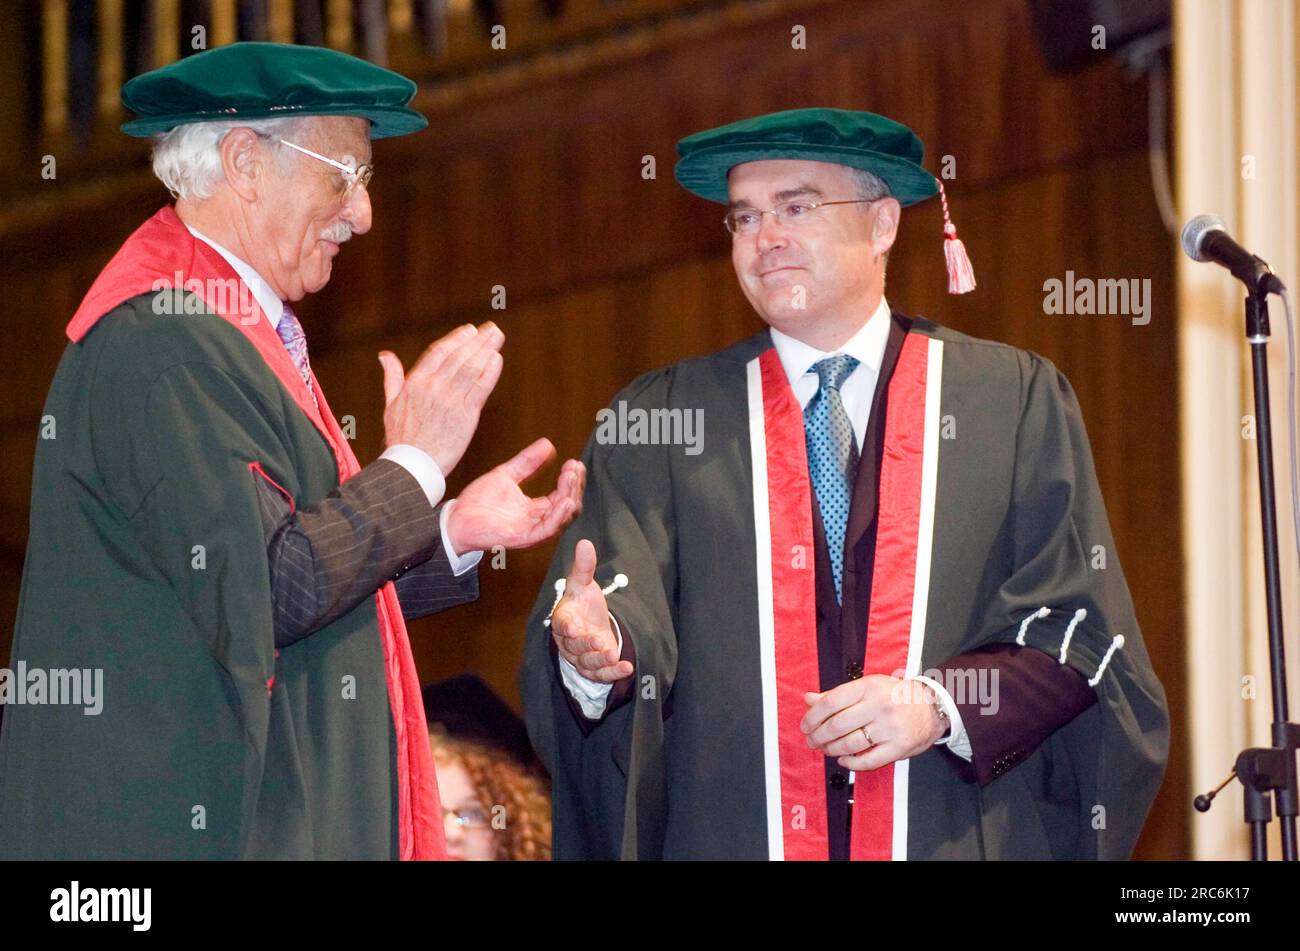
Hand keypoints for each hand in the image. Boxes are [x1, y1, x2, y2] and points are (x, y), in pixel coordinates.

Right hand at [379, 322, 504, 475]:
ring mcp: (451, 400)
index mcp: (415, 383)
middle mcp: (434, 387)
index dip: (456, 339)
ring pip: (472, 368)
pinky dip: (490, 371)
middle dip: (477, 340)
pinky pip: (481, 388)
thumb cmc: (401, 438)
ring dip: (487, 349)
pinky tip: (497, 359)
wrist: (412, 466)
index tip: (470, 331)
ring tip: (497, 337)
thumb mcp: (390, 404)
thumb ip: (392, 377)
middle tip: (491, 329)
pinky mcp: (466, 415)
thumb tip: (385, 356)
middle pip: (459, 356)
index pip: (439, 352)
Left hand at [445, 438, 583, 551]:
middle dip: (574, 486)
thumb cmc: (477, 502)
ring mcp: (531, 530)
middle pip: (567, 507)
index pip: (562, 495)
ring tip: (571, 477)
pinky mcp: (522, 537)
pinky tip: (565, 500)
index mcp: (535, 509)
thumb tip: (548, 445)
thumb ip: (527, 462)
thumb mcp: (506, 475)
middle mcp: (536, 521)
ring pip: (561, 518)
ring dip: (570, 497)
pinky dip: (559, 516)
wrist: (455, 518)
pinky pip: (547, 529)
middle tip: (575, 468)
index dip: (571, 480)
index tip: (574, 463)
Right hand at [550, 539, 633, 683]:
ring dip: (600, 661)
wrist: (591, 624)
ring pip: (587, 663)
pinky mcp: (593, 670)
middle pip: (574, 647)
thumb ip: (584, 567)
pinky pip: (600, 675)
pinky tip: (627, 668)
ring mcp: (581, 658)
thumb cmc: (583, 604)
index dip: (568, 628)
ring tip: (614, 655)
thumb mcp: (583, 584)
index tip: (576, 628)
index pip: (562, 625)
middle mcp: (569, 642)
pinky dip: (613, 674)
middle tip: (599, 641)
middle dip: (586, 645)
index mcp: (564, 619)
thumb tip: (584, 542)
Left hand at [800, 675, 944, 770]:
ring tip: (825, 749)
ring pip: (850, 743)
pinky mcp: (898, 747)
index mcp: (868, 687)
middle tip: (811, 740)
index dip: (812, 716)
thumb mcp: (867, 687)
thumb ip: (837, 695)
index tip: (805, 725)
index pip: (831, 702)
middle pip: (837, 725)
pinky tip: (844, 760)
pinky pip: (868, 760)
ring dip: (832, 749)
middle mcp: (878, 706)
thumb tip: (808, 699)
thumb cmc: (894, 695)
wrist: (931, 706)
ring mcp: (889, 728)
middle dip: (818, 736)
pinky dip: (851, 763)